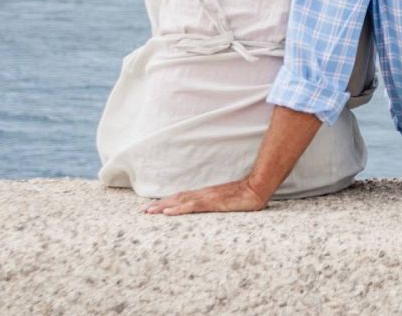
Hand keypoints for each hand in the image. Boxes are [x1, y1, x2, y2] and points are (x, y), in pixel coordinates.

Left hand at [144, 179, 268, 215]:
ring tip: (150, 212)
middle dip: (160, 204)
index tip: (154, 207)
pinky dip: (178, 208)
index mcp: (206, 195)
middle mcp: (203, 194)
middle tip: (144, 211)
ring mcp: (207, 197)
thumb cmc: (245, 196)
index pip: (183, 197)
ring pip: (180, 201)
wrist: (257, 188)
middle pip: (177, 198)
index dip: (168, 202)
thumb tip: (212, 209)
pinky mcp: (212, 202)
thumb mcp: (228, 201)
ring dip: (163, 206)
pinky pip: (191, 206)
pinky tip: (168, 212)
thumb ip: (218, 204)